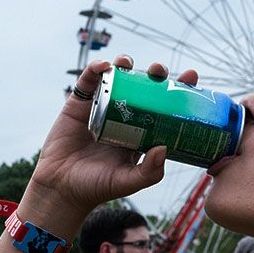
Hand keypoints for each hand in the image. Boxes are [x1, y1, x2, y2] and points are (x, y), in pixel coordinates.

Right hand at [29, 55, 198, 212]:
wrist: (62, 188)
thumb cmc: (97, 187)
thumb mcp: (129, 182)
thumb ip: (149, 171)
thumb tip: (164, 148)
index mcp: (141, 132)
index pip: (164, 107)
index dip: (177, 91)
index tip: (191, 77)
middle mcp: (124, 116)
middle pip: (143, 88)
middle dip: (154, 74)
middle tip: (160, 70)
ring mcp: (101, 107)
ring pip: (117, 79)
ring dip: (125, 65)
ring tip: (127, 64)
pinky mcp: (79, 104)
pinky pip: (88, 81)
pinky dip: (96, 69)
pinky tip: (103, 66)